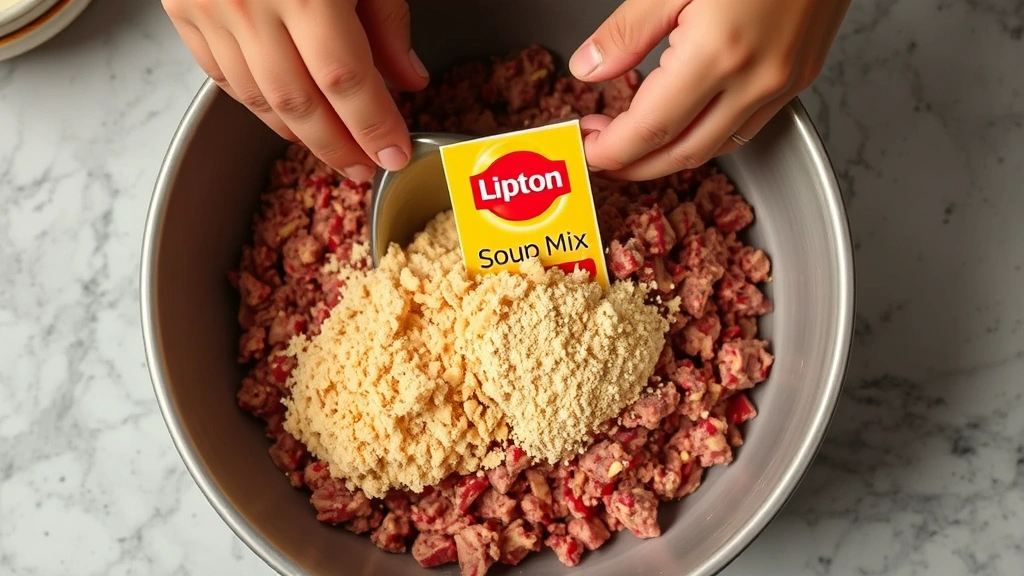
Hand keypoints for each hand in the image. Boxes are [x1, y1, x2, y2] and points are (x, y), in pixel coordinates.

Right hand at [162, 0, 429, 181]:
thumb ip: (386, 17)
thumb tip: (407, 77)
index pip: (346, 80)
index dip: (373, 126)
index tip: (395, 153)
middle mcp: (250, 3)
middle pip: (298, 104)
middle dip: (337, 145)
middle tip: (364, 166)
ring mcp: (209, 8)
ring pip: (256, 99)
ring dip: (299, 134)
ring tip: (332, 148)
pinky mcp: (183, 9)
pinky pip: (222, 77)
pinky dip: (257, 104)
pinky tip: (285, 116)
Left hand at [571, 0, 850, 180]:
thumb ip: (628, 31)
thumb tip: (590, 67)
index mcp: (719, 52)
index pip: (651, 128)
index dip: (613, 150)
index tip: (588, 149)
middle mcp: (757, 78)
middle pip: (683, 153)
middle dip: (636, 165)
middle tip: (603, 155)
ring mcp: (784, 81)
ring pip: (717, 147)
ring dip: (671, 157)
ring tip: (635, 143)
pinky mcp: (801, 75)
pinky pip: (746, 127)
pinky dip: (707, 137)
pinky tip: (684, 123)